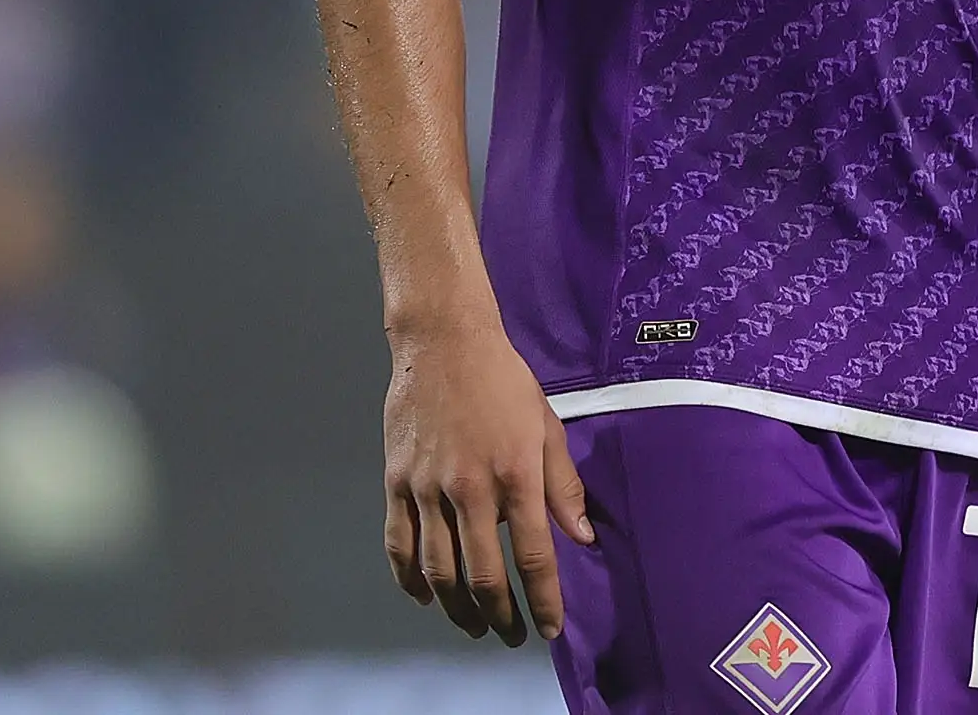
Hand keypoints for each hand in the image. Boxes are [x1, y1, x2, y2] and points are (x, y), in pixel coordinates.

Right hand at [383, 314, 594, 643]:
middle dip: (500, 616)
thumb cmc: (503, 381)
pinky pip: (399, 545)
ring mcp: (427, 488)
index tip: (550, 629)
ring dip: (456, 609)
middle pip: (482, 575)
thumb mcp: (546, 426)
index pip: (533, 555)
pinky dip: (410, 580)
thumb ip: (563, 487)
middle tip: (510, 635)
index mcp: (515, 474)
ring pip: (438, 570)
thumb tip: (582, 538)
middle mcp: (470, 488)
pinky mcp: (396, 482)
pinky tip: (425, 596)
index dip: (543, 600)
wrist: (443, 342)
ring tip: (473, 625)